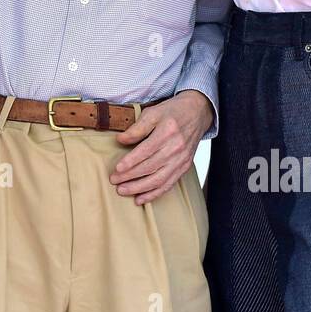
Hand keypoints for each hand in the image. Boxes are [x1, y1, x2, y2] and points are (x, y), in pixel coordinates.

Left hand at [110, 90, 212, 204]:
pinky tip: (140, 199)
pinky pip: (168, 185)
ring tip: (122, 190)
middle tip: (113, 180)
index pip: (146, 151)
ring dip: (139, 188)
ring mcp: (181, 160)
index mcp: (167, 132)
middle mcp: (176, 148)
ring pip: (158, 180)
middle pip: (150, 167)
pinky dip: (154, 194)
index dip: (130, 162)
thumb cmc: (172, 112)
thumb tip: (120, 139)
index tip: (117, 169)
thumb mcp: (153, 112)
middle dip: (130, 176)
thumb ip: (137, 127)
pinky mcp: (184, 167)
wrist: (197, 113)